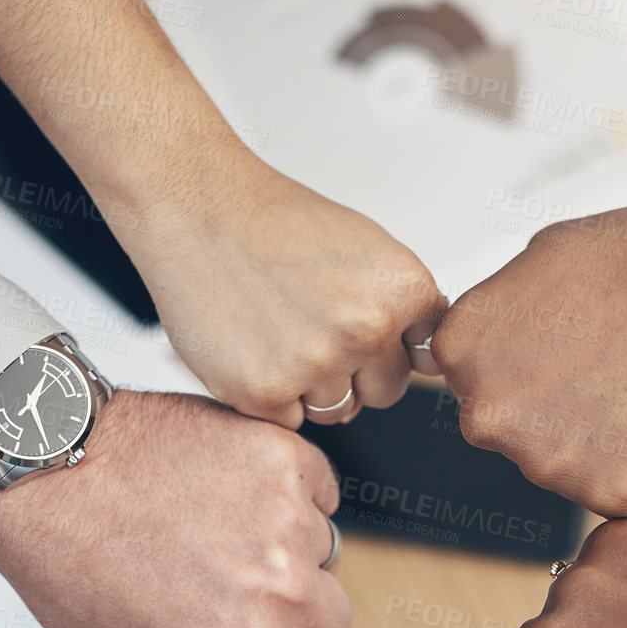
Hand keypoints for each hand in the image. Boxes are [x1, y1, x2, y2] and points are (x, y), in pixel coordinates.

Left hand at [0, 390, 350, 627]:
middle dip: (291, 612)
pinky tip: (228, 496)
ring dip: (287, 551)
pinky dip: (292, 496)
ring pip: (325, 555)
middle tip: (221, 586)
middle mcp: (284, 593)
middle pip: (332, 619)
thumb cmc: (79, 585)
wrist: (47, 474)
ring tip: (213, 536)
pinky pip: (321, 494)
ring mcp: (289, 521)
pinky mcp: (286, 459)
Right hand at [126, 155, 447, 426]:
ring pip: (337, 410)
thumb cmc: (276, 222)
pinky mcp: (265, 391)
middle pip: (385, 392)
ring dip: (310, 386)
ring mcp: (317, 364)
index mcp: (404, 290)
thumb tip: (426, 358)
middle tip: (309, 325)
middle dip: (354, 371)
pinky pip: (288, 420)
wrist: (200, 207)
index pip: (423, 357)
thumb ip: (403, 307)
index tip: (355, 319)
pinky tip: (251, 347)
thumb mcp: (367, 249)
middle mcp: (368, 329)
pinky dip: (268, 395)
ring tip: (277, 331)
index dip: (389, 344)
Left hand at [432, 200, 626, 516]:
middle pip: (515, 429)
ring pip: (566, 465)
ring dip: (600, 439)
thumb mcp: (544, 256)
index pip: (475, 379)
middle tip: (614, 368)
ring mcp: (554, 464)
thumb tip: (490, 345)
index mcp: (466, 352)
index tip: (567, 345)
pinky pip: (623, 488)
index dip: (526, 362)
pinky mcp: (617, 496)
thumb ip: (501, 313)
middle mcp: (494, 417)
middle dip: (554, 407)